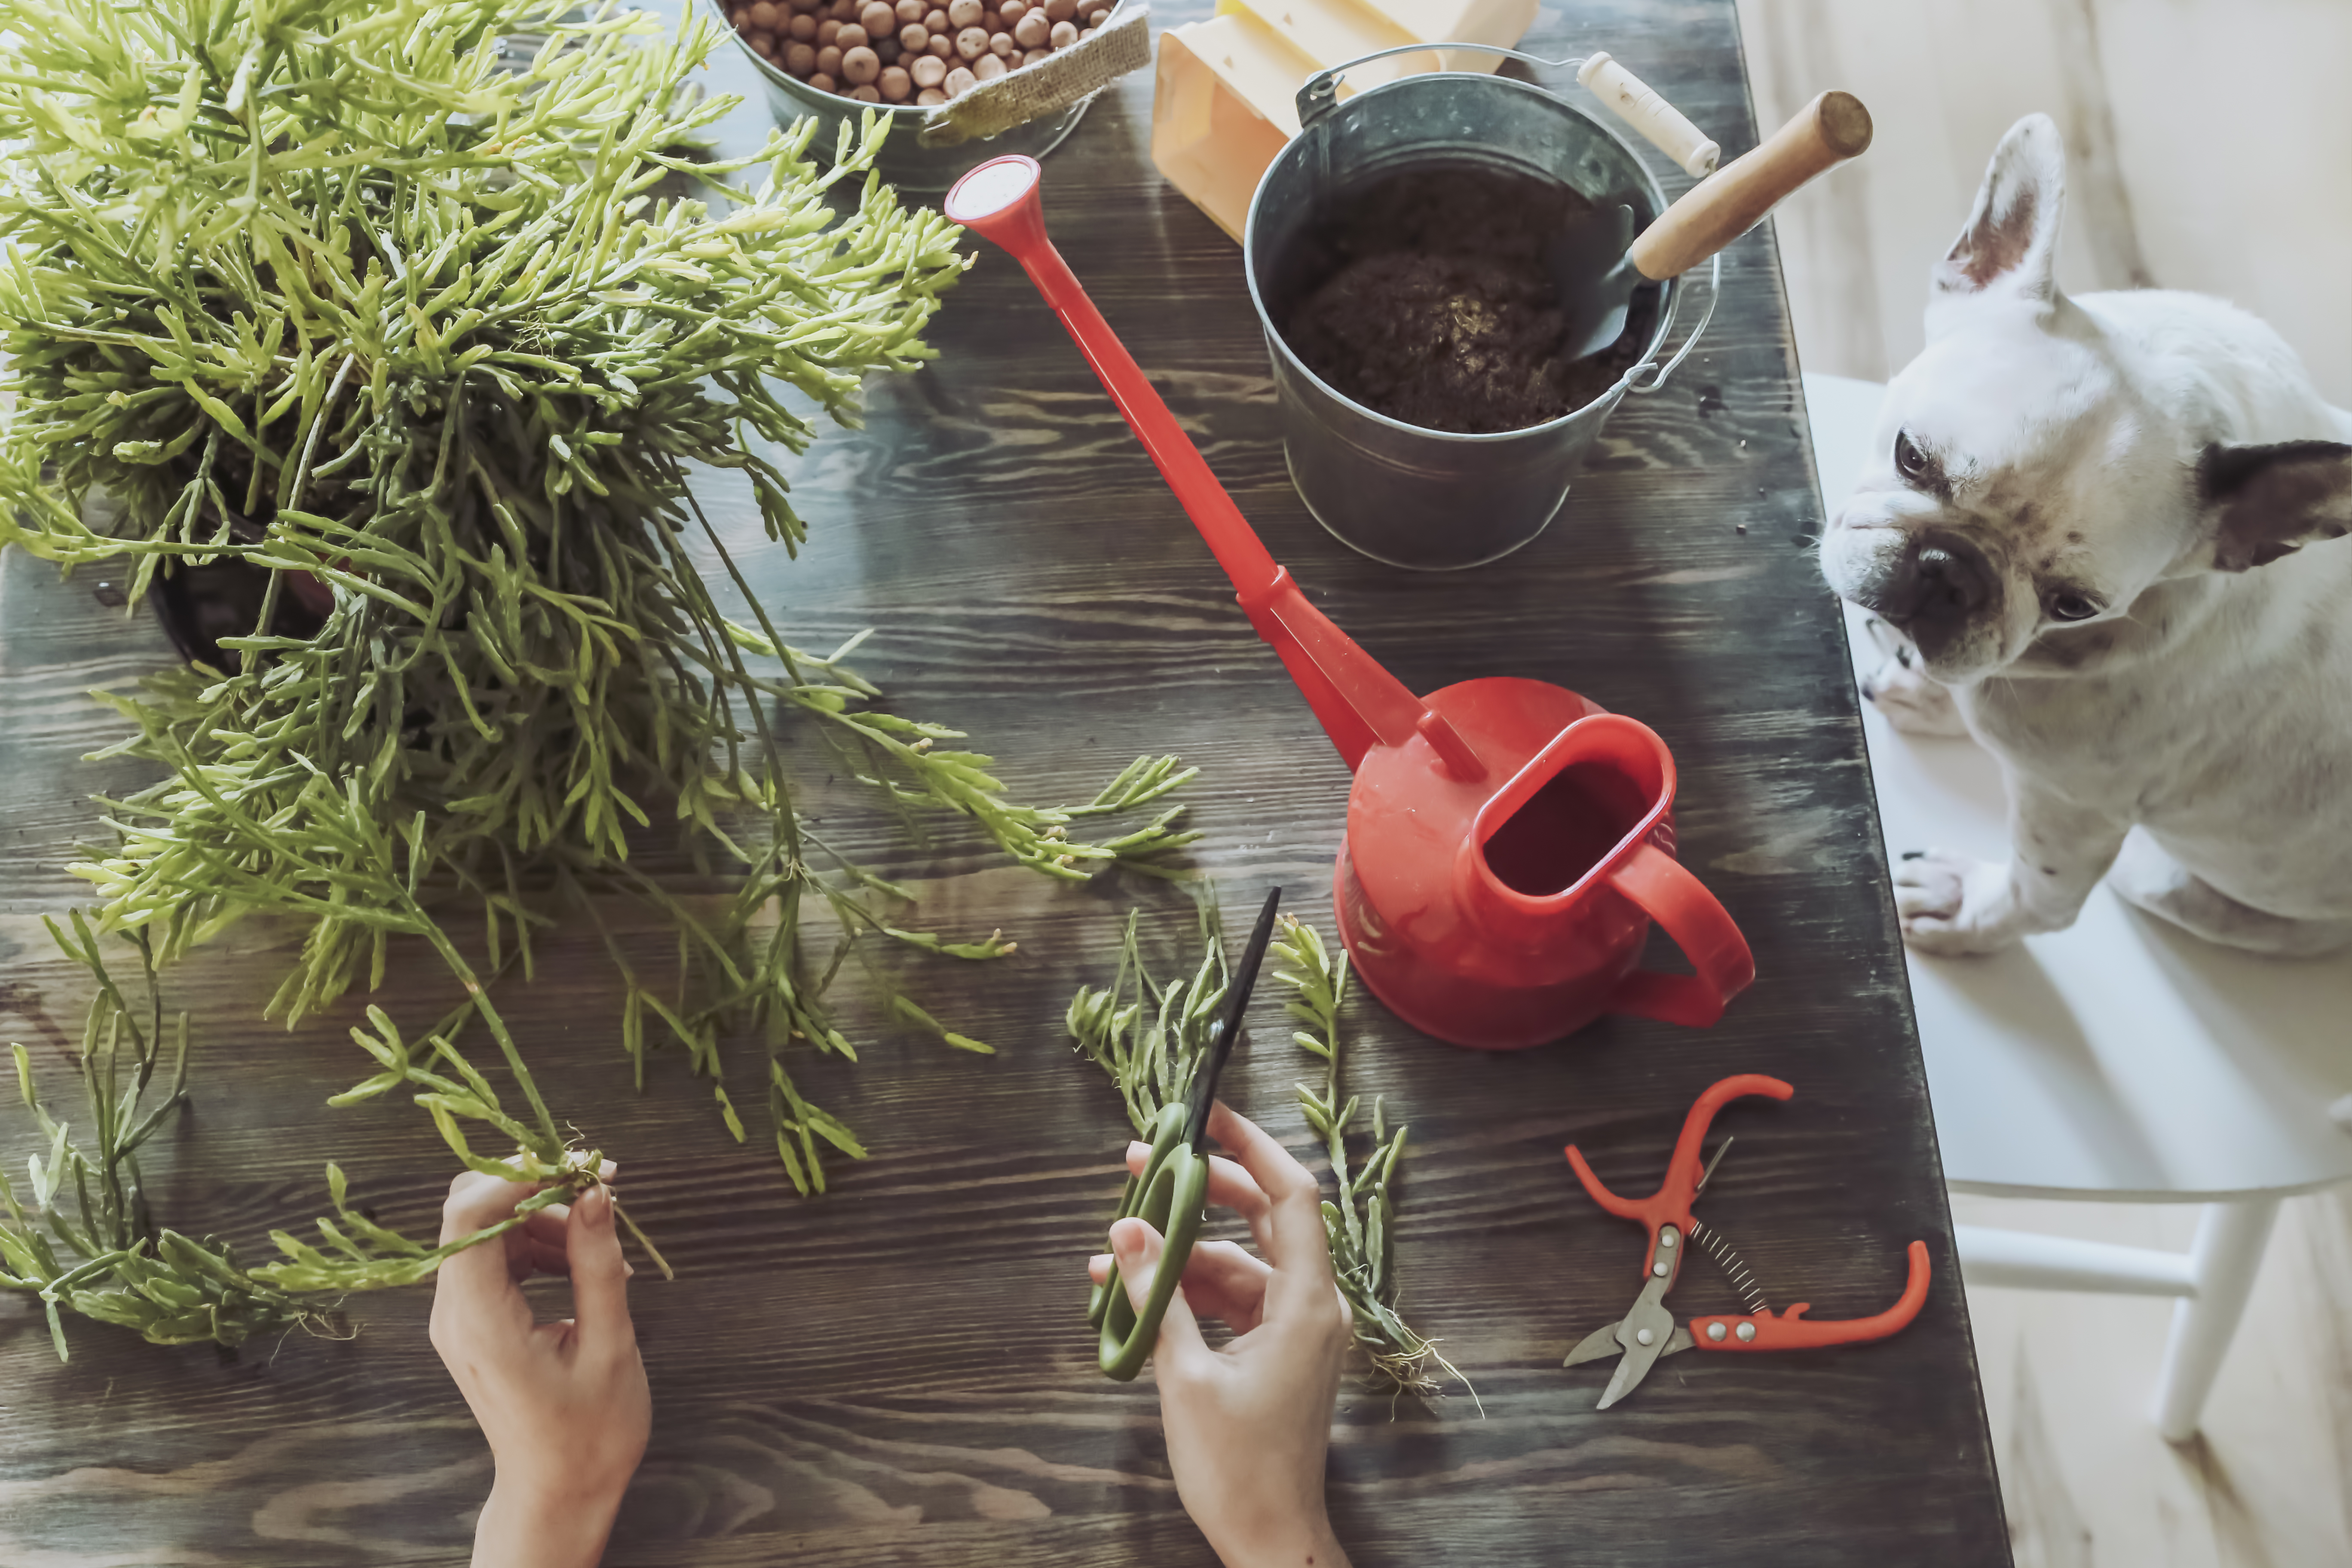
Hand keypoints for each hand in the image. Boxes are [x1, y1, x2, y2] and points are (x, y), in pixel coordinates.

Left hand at [429, 1165, 649, 1567]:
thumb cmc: (590, 1433)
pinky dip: (537, 1244)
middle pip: (473, 1213)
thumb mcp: (608, 1346)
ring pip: (487, 1229)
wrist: (558, 1491)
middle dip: (535, 1188)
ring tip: (603, 1240)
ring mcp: (458, 1318)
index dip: (519, 1176)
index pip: (470, 1217)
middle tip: (599, 1190)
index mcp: (479, 1322)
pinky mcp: (472, 1322)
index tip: (579, 1167)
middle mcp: (454, 1313)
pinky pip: (496, 1258)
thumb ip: (597, 1265)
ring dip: (543, 1216)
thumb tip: (595, 1192)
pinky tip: (582, 1262)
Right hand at [1087, 1103, 1353, 1567]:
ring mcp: (1294, 1329)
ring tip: (1113, 1241)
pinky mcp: (1275, 1351)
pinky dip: (1187, 1290)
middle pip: (1261, 1219)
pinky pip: (1232, 1300)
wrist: (1269, 1538)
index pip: (1293, 1194)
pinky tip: (1131, 1288)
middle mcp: (1311, 1305)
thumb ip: (1159, 1296)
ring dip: (1179, 1250)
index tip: (1209, 1112)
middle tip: (1141, 1162)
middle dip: (1201, 1189)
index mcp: (1308, 1302)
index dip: (1253, 1144)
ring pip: (1237, 1262)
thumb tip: (1129, 1227)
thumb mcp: (1186, 1374)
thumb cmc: (1237, 1467)